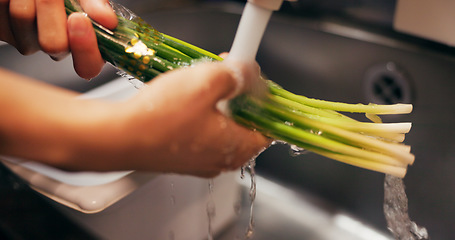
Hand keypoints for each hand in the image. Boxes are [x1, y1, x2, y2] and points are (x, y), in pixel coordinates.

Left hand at [0, 0, 116, 78]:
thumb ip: (96, 6)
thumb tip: (108, 21)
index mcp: (85, 42)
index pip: (89, 67)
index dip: (85, 50)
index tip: (79, 20)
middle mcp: (58, 46)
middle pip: (54, 46)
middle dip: (51, 10)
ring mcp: (29, 41)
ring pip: (24, 23)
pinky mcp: (4, 31)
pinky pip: (3, 18)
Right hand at [89, 61, 269, 177]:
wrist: (116, 138)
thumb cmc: (159, 118)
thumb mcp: (207, 82)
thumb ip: (237, 75)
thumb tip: (250, 73)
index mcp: (238, 148)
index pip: (269, 126)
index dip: (263, 99)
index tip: (252, 82)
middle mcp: (222, 160)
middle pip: (244, 124)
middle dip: (237, 97)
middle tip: (224, 76)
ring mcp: (200, 162)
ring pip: (221, 128)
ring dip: (216, 104)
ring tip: (199, 86)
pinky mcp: (181, 158)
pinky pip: (200, 134)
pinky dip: (198, 116)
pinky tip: (182, 101)